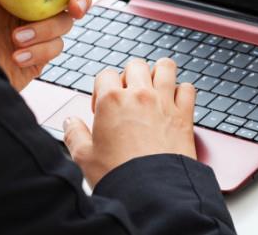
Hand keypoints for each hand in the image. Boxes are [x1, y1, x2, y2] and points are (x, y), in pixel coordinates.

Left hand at [0, 0, 94, 90]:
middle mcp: (31, 9)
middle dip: (80, 0)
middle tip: (74, 6)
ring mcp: (38, 33)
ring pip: (65, 25)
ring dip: (44, 32)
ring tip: (17, 38)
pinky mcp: (41, 56)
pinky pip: (55, 49)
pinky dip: (38, 51)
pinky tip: (18, 55)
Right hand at [63, 58, 196, 186]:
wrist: (153, 193)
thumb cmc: (119, 176)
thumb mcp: (85, 158)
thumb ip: (74, 135)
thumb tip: (69, 123)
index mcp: (112, 101)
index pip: (105, 74)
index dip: (102, 88)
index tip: (103, 106)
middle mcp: (140, 95)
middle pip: (136, 65)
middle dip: (130, 76)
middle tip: (128, 96)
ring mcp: (164, 102)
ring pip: (165, 66)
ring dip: (159, 73)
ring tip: (154, 87)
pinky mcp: (185, 114)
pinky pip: (188, 88)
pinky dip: (183, 92)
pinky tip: (175, 103)